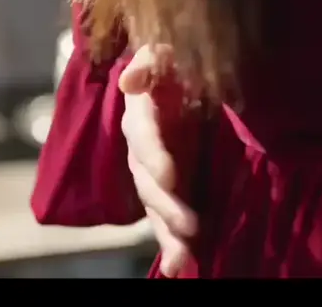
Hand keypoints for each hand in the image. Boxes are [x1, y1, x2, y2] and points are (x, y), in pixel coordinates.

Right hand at [119, 44, 198, 277]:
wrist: (185, 88)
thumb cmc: (177, 68)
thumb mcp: (166, 54)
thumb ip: (150, 61)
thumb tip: (129, 81)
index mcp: (142, 116)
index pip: (144, 137)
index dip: (154, 155)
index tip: (171, 175)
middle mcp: (143, 150)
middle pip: (148, 181)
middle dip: (168, 204)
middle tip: (191, 225)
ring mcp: (155, 175)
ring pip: (156, 208)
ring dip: (168, 233)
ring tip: (181, 259)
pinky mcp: (170, 191)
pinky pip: (167, 219)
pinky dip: (171, 243)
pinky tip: (176, 266)